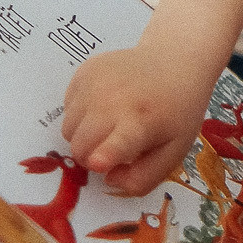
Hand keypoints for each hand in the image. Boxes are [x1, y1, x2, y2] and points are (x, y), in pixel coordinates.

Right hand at [61, 42, 212, 195]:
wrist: (174, 63)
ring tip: (109, 126)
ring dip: (83, 137)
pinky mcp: (85, 71)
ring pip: (69, 129)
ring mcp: (95, 83)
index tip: (98, 163)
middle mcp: (112, 101)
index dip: (103, 157)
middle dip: (89, 157)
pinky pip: (67, 108)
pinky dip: (81, 114)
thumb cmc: (175, 113)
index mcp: (140, 123)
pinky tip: (104, 105)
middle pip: (79, 146)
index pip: (114, 144)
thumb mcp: (173, 152)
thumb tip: (108, 178)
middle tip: (110, 150)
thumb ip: (143, 178)